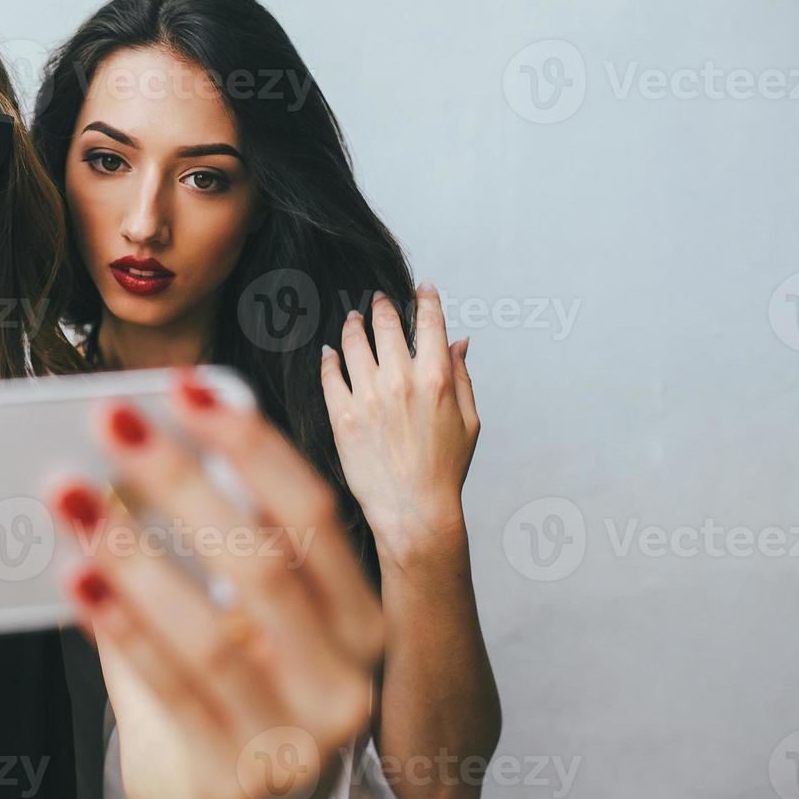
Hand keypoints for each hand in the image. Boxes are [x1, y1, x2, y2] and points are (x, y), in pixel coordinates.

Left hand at [49, 371, 384, 798]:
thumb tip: (130, 448)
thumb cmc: (240, 693)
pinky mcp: (240, 778)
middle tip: (111, 424)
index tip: (183, 386)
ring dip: (133, 551)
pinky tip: (77, 578)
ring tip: (71, 495)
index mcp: (362, 617)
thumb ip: (208, 541)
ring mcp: (300, 738)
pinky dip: (119, 627)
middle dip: (179, 480)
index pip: (311, 511)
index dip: (248, 441)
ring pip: (212, 629)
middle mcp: (348, 676)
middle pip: (262, 559)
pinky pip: (171, 689)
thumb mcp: (247, 617)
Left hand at [319, 282, 479, 563]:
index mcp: (436, 379)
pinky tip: (331, 352)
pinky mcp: (341, 415)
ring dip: (354, 326)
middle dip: (383, 307)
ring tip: (353, 320)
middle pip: (386, 325)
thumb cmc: (445, 469)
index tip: (421, 287)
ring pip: (354, 343)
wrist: (413, 510)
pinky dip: (330, 358)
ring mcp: (367, 397)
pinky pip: (330, 374)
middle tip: (379, 300)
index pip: (429, 322)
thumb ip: (461, 376)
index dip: (426, 299)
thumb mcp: (468, 421)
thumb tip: (459, 342)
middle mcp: (400, 381)